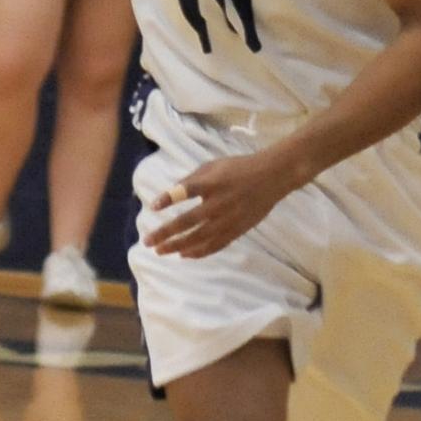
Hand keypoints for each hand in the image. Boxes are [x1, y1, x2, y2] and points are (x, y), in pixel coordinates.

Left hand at [143, 152, 297, 258]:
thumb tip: (170, 193)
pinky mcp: (237, 230)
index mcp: (212, 183)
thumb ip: (192, 179)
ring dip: (177, 246)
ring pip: (199, 238)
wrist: (272, 177)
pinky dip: (198, 252)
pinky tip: (184, 255)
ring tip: (161, 251)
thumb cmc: (238, 168)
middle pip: (187, 221)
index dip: (169, 198)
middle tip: (148, 242)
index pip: (186, 191)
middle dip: (165, 233)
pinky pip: (214, 245)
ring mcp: (228, 219)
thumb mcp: (213, 165)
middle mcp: (218, 203)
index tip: (153, 207)